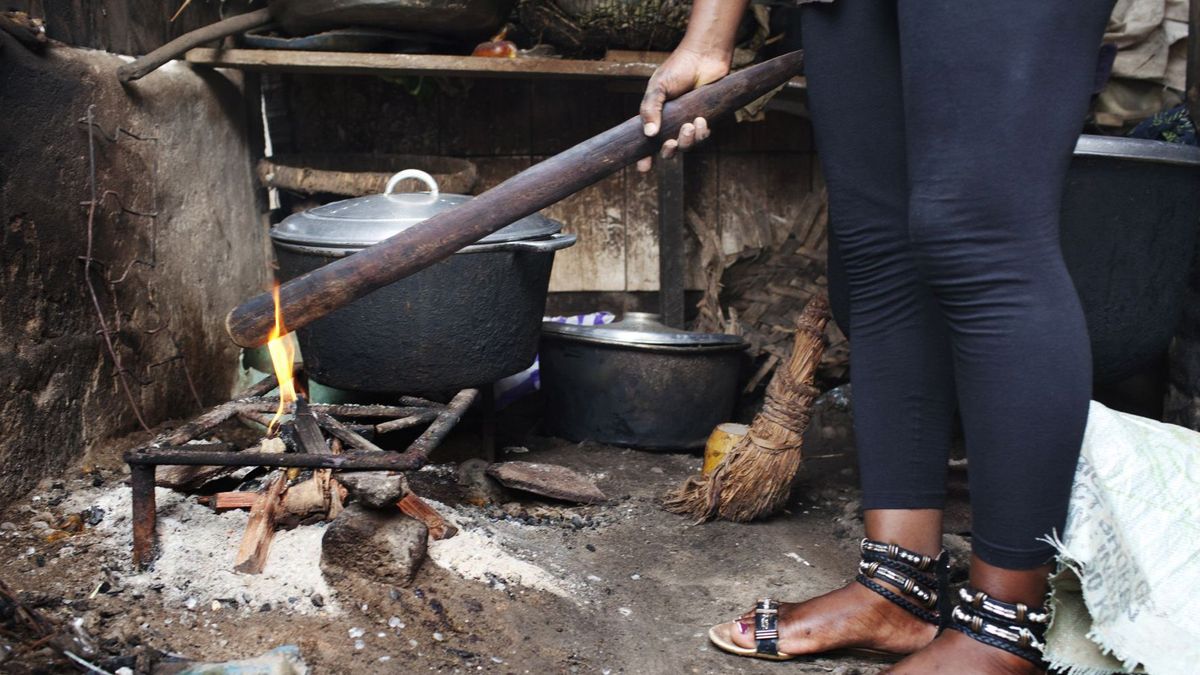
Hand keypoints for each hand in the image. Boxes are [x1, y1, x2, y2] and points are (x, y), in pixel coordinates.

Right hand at [637, 46, 731, 171]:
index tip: (643, 168)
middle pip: (669, 150)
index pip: (648, 143)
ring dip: (687, 141)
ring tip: (688, 125)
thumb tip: (649, 134)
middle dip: (669, 152)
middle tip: (669, 144)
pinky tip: (700, 120)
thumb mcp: (657, 88)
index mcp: (657, 118)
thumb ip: (650, 109)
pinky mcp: (707, 120)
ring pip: (687, 145)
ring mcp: (689, 122)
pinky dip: (701, 133)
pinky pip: (703, 137)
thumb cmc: (678, 68)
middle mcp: (672, 124)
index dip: (645, 158)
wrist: (703, 56)